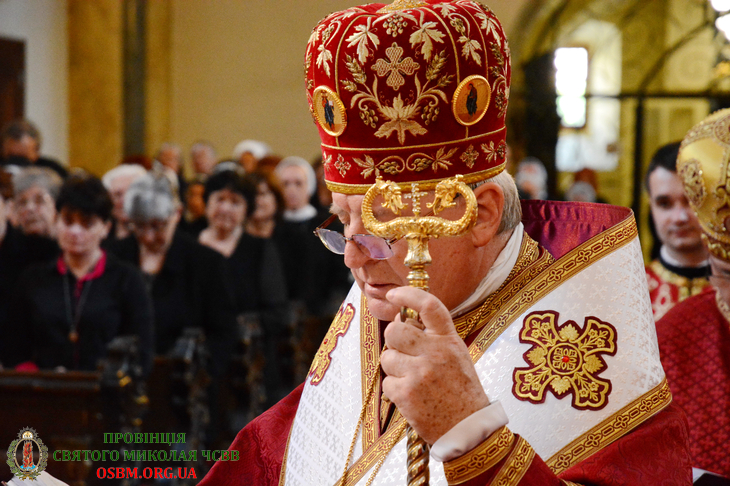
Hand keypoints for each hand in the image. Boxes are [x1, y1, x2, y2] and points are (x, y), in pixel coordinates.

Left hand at [380, 286, 489, 443]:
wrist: (468, 428)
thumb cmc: (461, 390)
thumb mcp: (456, 355)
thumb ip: (433, 337)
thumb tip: (403, 319)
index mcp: (448, 340)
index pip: (428, 305)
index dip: (407, 295)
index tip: (393, 294)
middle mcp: (435, 352)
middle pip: (395, 331)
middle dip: (393, 341)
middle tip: (403, 353)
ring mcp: (419, 373)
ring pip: (387, 358)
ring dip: (394, 368)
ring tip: (412, 380)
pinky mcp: (407, 393)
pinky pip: (387, 383)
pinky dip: (395, 391)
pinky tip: (412, 397)